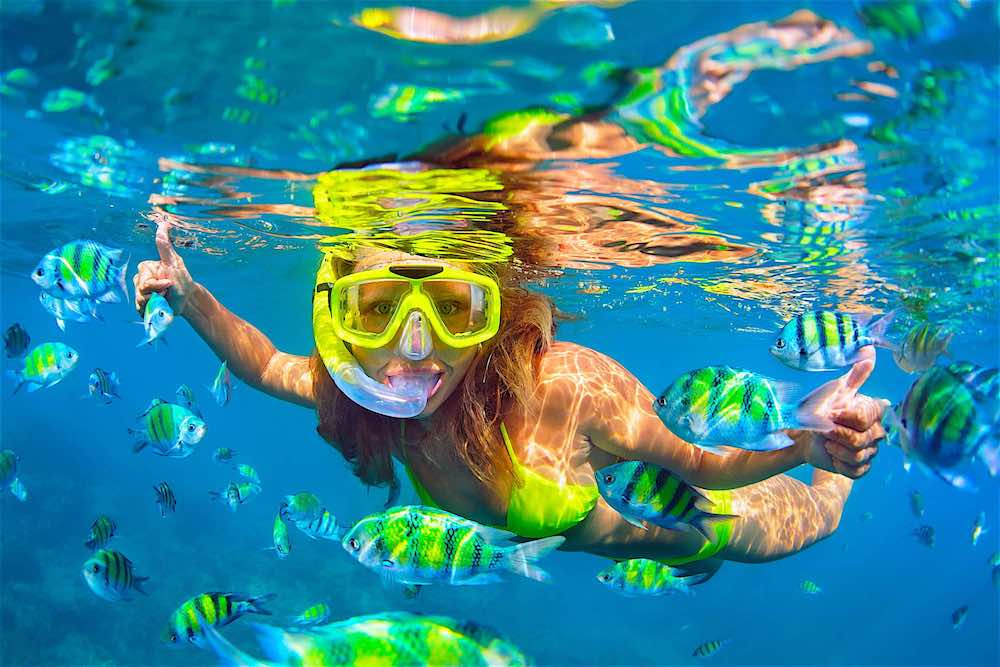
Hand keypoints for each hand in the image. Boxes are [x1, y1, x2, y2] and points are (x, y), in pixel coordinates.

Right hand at [133, 221, 194, 316]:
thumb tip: (164, 223)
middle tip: (167, 292)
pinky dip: (151, 311)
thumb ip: (165, 246)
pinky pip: (140, 310)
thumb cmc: (182, 280)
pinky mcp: (142, 305)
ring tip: (164, 299)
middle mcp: (140, 279)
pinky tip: (159, 307)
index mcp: (145, 268)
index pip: (144, 281)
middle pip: (140, 293)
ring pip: (140, 302)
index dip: (157, 286)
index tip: (169, 283)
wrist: (187, 300)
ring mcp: (140, 292)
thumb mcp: (175, 262)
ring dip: (155, 304)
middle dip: (156, 295)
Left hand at [794, 353, 888, 479]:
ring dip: (836, 448)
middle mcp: (876, 431)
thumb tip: (869, 349)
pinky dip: (840, 464)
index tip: (830, 413)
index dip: (844, 417)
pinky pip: (856, 471)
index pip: (865, 417)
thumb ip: (855, 374)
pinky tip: (831, 454)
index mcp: (872, 411)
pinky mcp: (861, 468)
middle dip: (837, 434)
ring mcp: (870, 451)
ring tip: (826, 441)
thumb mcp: (835, 390)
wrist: (804, 433)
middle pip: (862, 438)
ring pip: (859, 456)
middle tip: (823, 429)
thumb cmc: (819, 408)